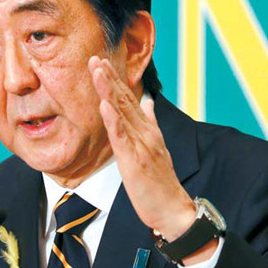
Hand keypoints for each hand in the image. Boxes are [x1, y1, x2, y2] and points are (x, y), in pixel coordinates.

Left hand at [88, 56, 195, 241]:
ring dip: (109, 90)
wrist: (173, 209)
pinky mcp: (135, 160)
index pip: (128, 99)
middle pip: (124, 100)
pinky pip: (122, 137)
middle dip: (108, 78)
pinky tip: (105, 105)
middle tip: (95, 58)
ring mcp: (141, 144)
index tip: (101, 62)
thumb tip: (148, 102)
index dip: (114, 80)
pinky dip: (114, 119)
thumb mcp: (155, 147)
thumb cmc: (160, 181)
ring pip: (122, 112)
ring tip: (98, 71)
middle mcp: (145, 132)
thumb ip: (150, 122)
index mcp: (147, 129)